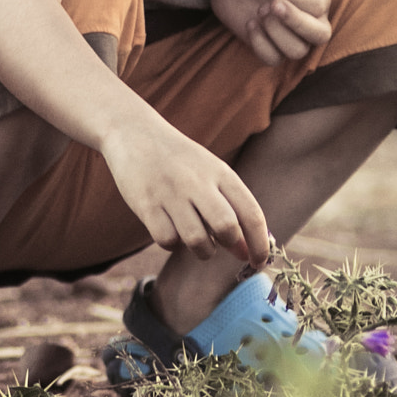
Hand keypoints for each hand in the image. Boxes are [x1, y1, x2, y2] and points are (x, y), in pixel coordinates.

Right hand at [100, 115, 270, 267]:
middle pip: (227, 228)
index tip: (259, 263)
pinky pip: (167, 241)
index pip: (251, 214)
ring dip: (202, 250)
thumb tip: (247, 251)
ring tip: (197, 240)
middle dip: (231, 245)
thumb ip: (230, 207)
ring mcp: (171, 193)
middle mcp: (198, 182)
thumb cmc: (181, 161)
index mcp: (221, 173)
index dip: (260, 244)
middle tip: (222, 245)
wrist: (135, 134)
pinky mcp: (146, 205)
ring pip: (197, 240)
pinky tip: (171, 230)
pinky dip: (173, 244)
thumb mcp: (211, 172)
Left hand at [211, 0, 332, 66]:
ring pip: (298, 51)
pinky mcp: (274, 50)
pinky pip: (274, 59)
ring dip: (275, 32)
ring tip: (259, 11)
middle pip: (321, 35)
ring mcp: (294, 38)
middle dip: (295, 22)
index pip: (318, 6)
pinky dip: (260, 43)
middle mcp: (313, 20)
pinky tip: (250, 23)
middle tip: (270, 5)